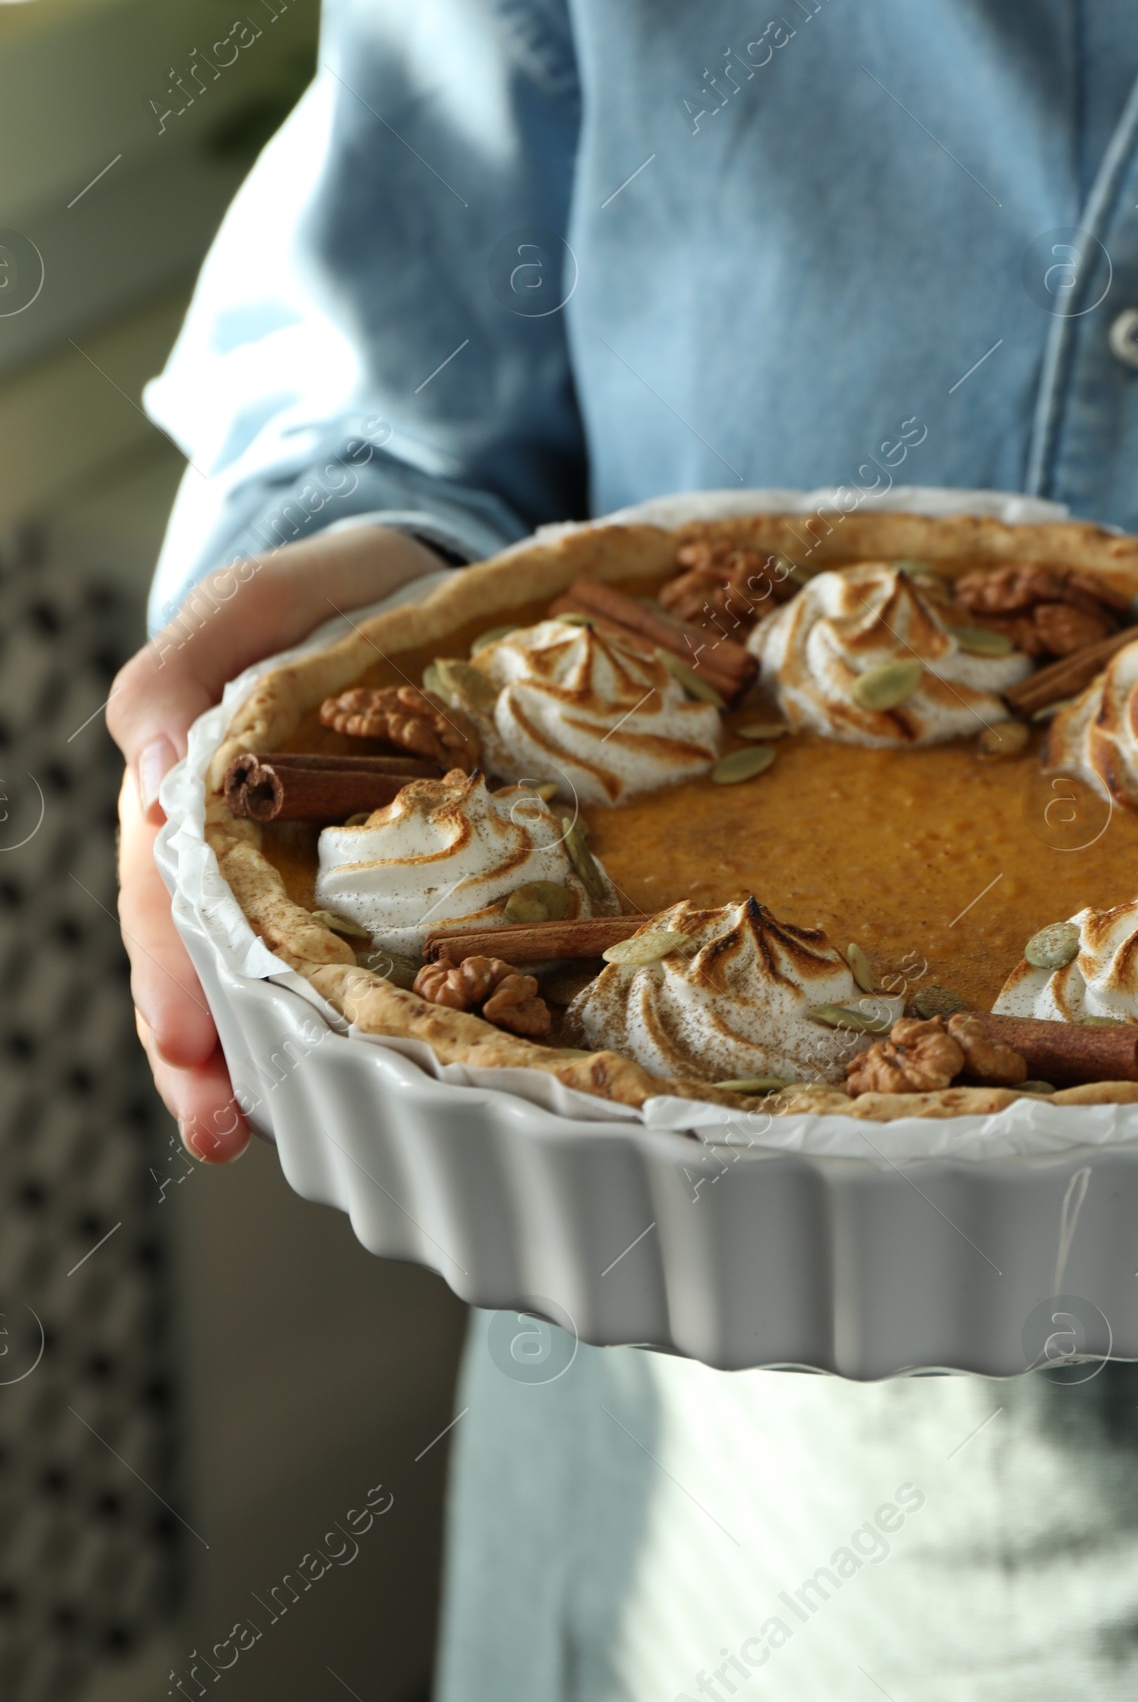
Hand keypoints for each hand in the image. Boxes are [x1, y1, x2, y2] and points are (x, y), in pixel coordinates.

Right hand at [107, 525, 447, 1162]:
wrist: (417, 570)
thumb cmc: (320, 589)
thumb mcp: (252, 600)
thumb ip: (188, 664)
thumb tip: (157, 773)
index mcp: (193, 787)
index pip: (165, 892)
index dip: (171, 973)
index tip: (189, 1044)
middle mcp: (232, 839)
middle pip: (196, 955)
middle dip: (200, 1048)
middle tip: (223, 1125)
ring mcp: (296, 862)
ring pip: (254, 970)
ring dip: (249, 1055)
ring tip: (261, 1131)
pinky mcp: (367, 871)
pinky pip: (336, 950)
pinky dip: (329, 1010)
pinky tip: (348, 1068)